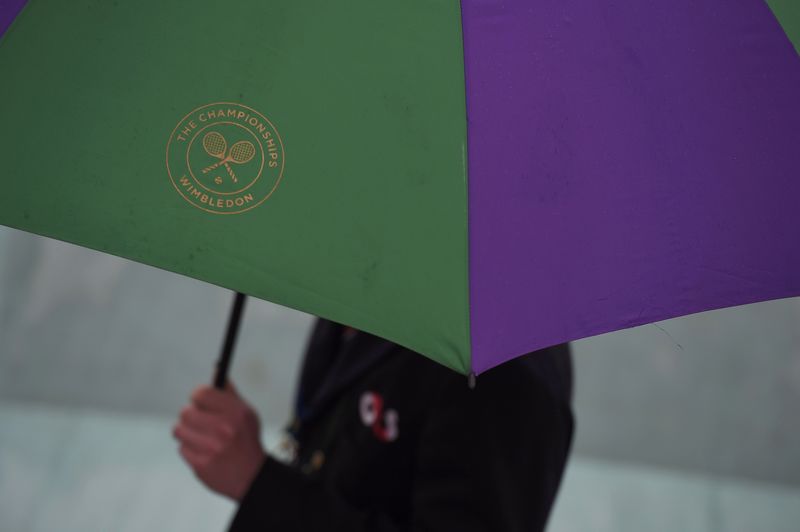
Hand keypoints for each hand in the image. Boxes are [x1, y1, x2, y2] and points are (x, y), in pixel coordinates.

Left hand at [173, 382, 265, 500]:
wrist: (251, 476)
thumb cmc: (246, 439)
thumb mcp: (246, 413)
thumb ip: (229, 393)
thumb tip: (216, 369)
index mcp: (235, 413)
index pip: (201, 393)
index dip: (198, 396)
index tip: (200, 401)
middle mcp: (223, 429)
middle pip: (186, 412)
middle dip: (191, 415)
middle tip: (199, 419)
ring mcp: (211, 449)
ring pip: (179, 430)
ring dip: (186, 432)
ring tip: (200, 436)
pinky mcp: (201, 465)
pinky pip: (182, 448)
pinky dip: (190, 449)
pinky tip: (203, 452)